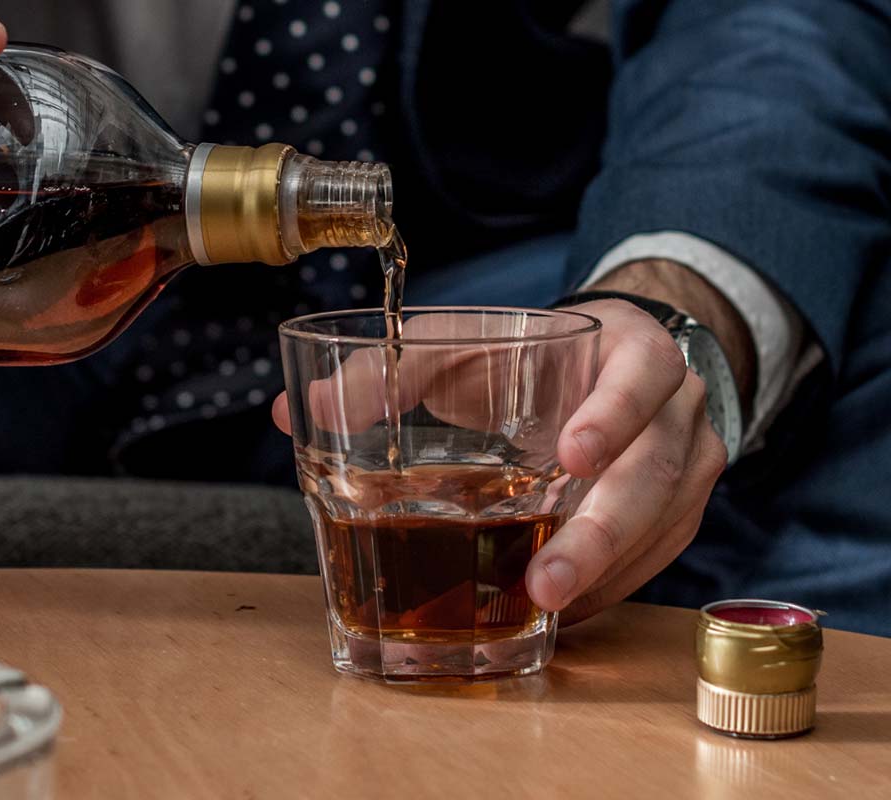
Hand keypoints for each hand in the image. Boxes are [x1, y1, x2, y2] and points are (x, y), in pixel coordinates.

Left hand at [273, 280, 738, 624]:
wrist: (601, 364)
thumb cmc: (528, 354)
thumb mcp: (465, 344)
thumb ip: (390, 369)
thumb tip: (292, 410)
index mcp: (630, 352)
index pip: (641, 375)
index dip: (614, 414)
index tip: (568, 457)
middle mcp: (673, 410)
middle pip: (657, 474)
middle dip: (602, 534)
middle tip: (545, 582)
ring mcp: (685, 465)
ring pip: (662, 527)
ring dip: (605, 575)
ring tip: (542, 611)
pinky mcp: (676, 514)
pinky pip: (654, 560)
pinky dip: (609, 589)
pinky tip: (556, 614)